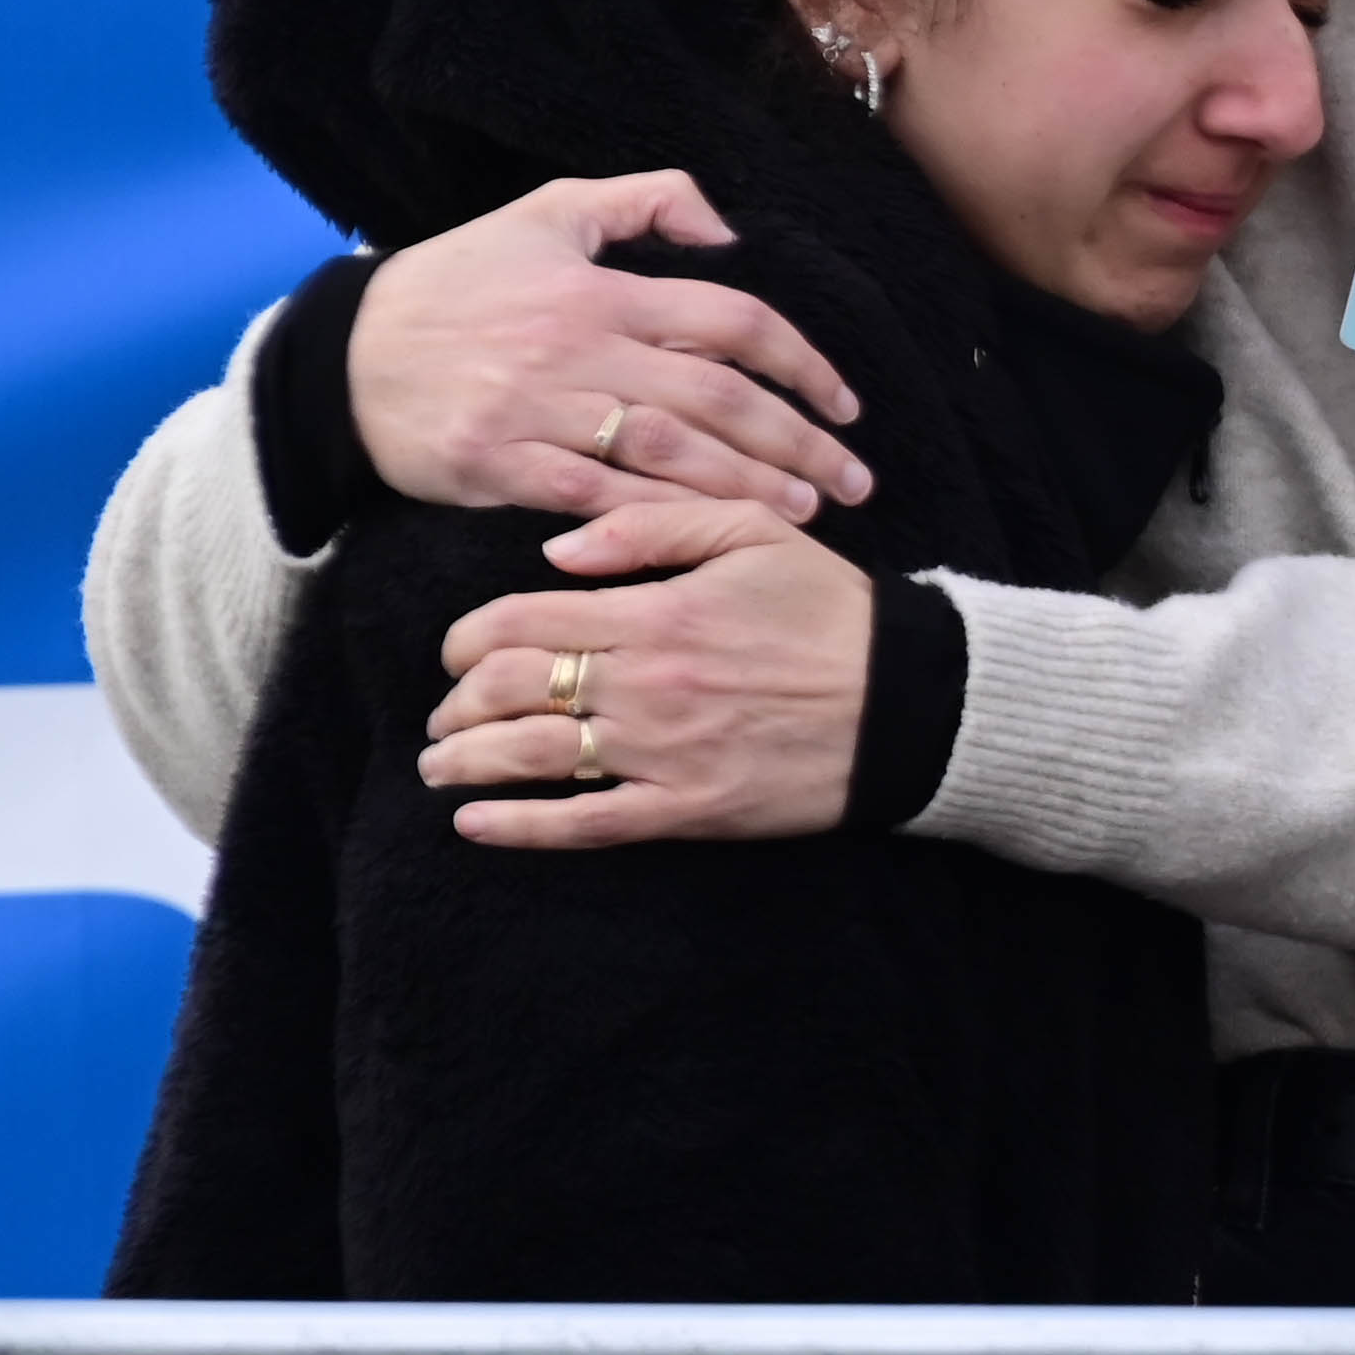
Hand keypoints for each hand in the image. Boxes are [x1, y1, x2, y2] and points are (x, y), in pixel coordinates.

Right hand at [350, 174, 871, 523]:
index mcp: (600, 291)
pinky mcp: (497, 464)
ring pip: (668, 452)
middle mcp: (577, 348)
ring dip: (746, 486)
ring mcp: (536, 409)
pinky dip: (655, 515)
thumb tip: (726, 229)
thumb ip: (645, 201)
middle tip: (854, 481)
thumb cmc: (455, 283)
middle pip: (717, 398)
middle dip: (797, 442)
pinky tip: (706, 535)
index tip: (845, 405)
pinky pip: (593, 495)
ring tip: (805, 513)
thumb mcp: (546, 214)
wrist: (339, 354)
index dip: (802, 364)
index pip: (731, 322)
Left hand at [417, 503, 873, 845]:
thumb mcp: (753, 533)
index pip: (518, 620)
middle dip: (456, 702)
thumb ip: (649, 527)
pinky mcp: (689, 808)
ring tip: (440, 766)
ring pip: (528, 757)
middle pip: (508, 690)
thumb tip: (552, 554)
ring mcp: (665, 751)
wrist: (914, 699)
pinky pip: (585, 823)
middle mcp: (647, 683)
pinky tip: (474, 825)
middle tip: (445, 712)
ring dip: (464, 762)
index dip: (467, 637)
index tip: (459, 650)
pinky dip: (519, 828)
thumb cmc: (835, 610)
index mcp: (656, 612)